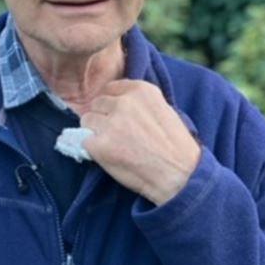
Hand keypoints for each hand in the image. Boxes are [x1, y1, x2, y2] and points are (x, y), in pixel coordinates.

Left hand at [80, 80, 201, 205]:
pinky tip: (109, 156)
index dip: (113, 103)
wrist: (180, 175)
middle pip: (97, 103)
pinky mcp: (99, 145)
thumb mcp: (163, 110)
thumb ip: (140, 102)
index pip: (111, 88)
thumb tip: (117, 101)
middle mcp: (124, 102)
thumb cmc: (176, 147)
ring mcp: (110, 123)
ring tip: (113, 146)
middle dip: (103, 117)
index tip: (119, 116)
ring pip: (87, 120)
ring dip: (95, 131)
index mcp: (141, 90)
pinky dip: (93, 149)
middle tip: (117, 134)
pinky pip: (84, 141)